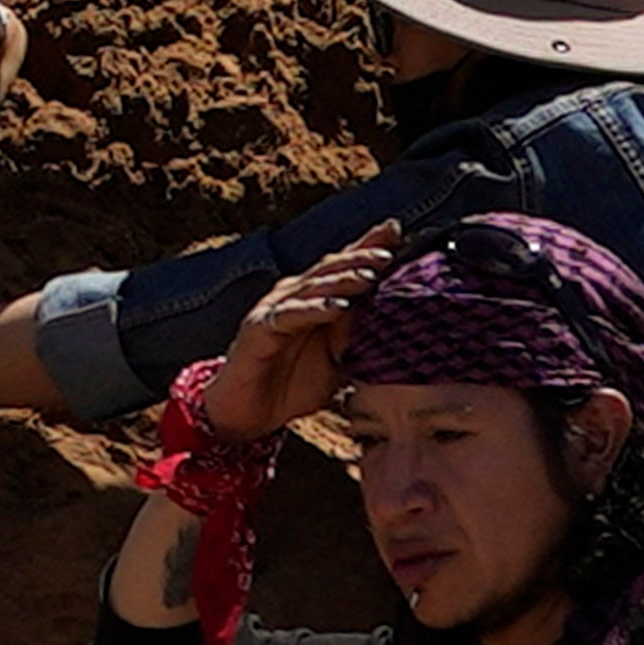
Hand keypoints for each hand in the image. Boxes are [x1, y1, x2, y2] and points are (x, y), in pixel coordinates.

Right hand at [200, 224, 400, 440]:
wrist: (248, 413)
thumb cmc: (291, 385)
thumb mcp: (335, 361)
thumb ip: (353, 336)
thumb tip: (384, 314)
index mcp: (312, 300)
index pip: (342, 268)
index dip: (366, 247)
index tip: (396, 231)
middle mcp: (293, 297)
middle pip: (329, 269)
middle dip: (359, 257)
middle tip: (388, 251)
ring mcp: (275, 310)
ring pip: (312, 287)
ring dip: (341, 280)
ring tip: (369, 276)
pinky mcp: (260, 328)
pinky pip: (291, 316)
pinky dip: (314, 309)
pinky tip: (336, 307)